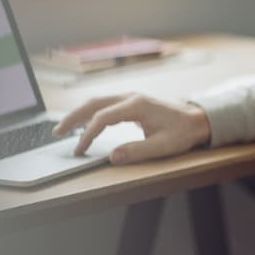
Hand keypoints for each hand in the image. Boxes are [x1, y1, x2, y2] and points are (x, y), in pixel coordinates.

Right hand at [53, 94, 210, 164]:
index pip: (103, 117)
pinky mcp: (132, 102)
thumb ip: (137, 151)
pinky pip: (105, 104)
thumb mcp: (162, 146)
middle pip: (94, 103)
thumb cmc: (182, 132)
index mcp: (137, 105)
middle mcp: (131, 97)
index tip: (79, 149)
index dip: (88, 134)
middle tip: (56, 132)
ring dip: (79, 113)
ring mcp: (131, 97)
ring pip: (98, 101)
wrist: (197, 119)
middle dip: (73, 117)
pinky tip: (83, 123)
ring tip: (63, 128)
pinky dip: (91, 112)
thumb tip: (112, 156)